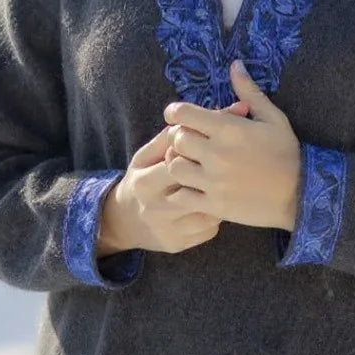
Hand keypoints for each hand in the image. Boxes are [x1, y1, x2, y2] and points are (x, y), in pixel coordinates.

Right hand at [96, 100, 248, 255]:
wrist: (125, 221)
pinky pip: (210, 230)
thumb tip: (228, 110)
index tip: (216, 147)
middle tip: (229, 166)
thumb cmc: (144, 176)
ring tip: (221, 185)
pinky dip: (216, 216)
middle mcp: (155, 210)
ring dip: (220, 198)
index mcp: (144, 182)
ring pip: (210, 213)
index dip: (204, 152)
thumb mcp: (149, 153)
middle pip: (199, 190)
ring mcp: (167, 231)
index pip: (182, 163)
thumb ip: (179, 132)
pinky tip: (215, 205)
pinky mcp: (178, 245)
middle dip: (216, 176)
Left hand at [162, 60, 300, 231]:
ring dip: (178, 162)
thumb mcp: (272, 117)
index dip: (175, 111)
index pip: (183, 113)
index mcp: (229, 129)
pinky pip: (181, 195)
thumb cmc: (286, 153)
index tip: (178, 115)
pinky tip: (194, 186)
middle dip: (179, 136)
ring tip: (190, 163)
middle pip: (175, 139)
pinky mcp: (214, 204)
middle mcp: (217, 154)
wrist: (301, 195)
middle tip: (189, 139)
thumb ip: (249, 91)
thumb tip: (235, 64)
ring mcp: (214, 181)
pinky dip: (182, 190)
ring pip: (174, 166)